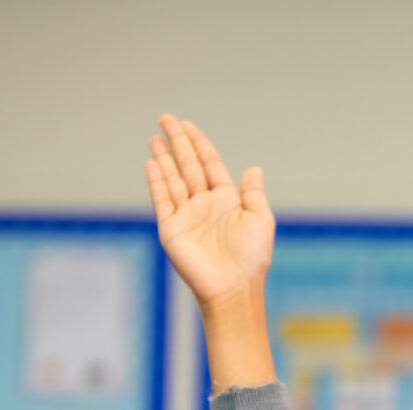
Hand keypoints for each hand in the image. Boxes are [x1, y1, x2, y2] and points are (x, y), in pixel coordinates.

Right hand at [145, 115, 274, 306]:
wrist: (232, 287)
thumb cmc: (251, 258)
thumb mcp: (260, 220)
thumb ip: (254, 193)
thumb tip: (253, 168)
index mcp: (227, 201)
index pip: (210, 165)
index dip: (200, 145)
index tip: (189, 126)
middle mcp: (205, 205)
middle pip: (189, 166)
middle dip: (178, 142)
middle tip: (166, 119)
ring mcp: (187, 216)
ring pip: (173, 179)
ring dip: (164, 157)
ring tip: (156, 136)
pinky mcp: (171, 228)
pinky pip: (162, 199)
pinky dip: (157, 180)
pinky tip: (152, 162)